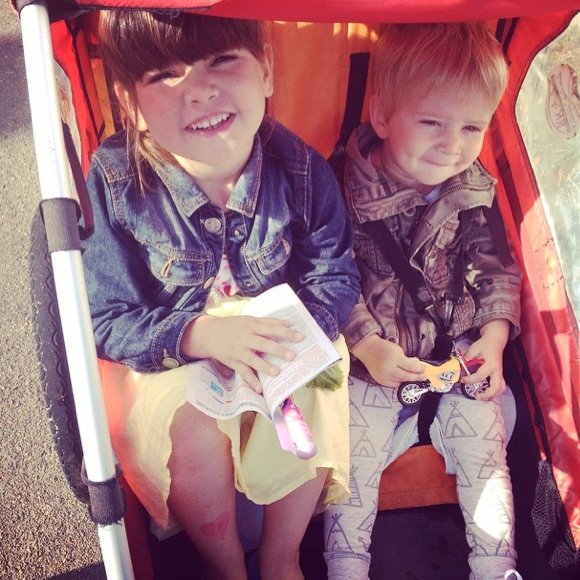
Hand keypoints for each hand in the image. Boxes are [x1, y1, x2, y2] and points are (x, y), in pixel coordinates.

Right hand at [182, 315, 303, 392]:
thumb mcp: (249, 320)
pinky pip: (242, 371)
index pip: (272, 328)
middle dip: (277, 350)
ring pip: (252, 359)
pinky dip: (250, 380)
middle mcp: (246, 338)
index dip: (286, 333)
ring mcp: (238, 350)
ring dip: (264, 366)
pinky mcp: (232, 361)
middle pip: (263, 343)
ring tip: (277, 372)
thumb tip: (288, 323)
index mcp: (252, 326)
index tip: (300, 337)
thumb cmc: (233, 326)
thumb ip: (269, 321)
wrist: (208, 333)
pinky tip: (259, 389)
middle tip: (292, 356)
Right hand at [352, 334, 425, 387]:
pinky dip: (400, 382)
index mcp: (394, 358)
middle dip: (417, 377)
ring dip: (409, 380)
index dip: (419, 369)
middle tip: (424, 376)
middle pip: (407, 376)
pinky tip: (403, 379)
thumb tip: (416, 368)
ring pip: (401, 382)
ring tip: (415, 377)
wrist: (368, 350)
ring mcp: (383, 376)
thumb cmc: (384, 348)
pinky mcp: (380, 380)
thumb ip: (406, 359)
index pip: (410, 366)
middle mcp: (388, 368)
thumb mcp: (397, 350)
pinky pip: (393, 385)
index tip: (424, 369)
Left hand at [461, 319, 508, 399]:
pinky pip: (500, 385)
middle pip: (497, 387)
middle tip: (476, 396)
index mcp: (491, 364)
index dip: (470, 379)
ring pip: (501, 388)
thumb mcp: (473, 349)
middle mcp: (497, 370)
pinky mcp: (499, 374)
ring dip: (493, 395)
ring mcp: (500, 372)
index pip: (480, 375)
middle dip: (487, 394)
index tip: (462, 379)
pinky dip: (495, 391)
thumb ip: (466, 358)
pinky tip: (486, 392)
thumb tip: (458, 367)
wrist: (495, 340)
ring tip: (482, 397)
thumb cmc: (485, 344)